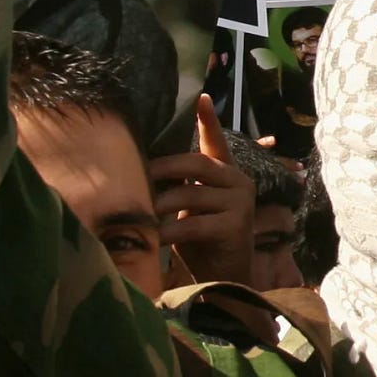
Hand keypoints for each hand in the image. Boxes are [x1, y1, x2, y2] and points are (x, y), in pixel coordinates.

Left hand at [148, 95, 254, 286]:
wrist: (224, 279)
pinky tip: (153, 238)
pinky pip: (193, 223)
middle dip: (163, 169)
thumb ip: (179, 186)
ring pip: (191, 194)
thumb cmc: (201, 241)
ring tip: (138, 214)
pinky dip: (169, 231)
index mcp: (226, 174)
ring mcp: (240, 203)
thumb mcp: (188, 207)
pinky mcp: (236, 226)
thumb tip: (141, 168)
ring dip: (159, 205)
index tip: (202, 97)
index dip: (209, 120)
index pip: (217, 141)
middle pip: (197, 164)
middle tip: (136, 178)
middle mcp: (239, 182)